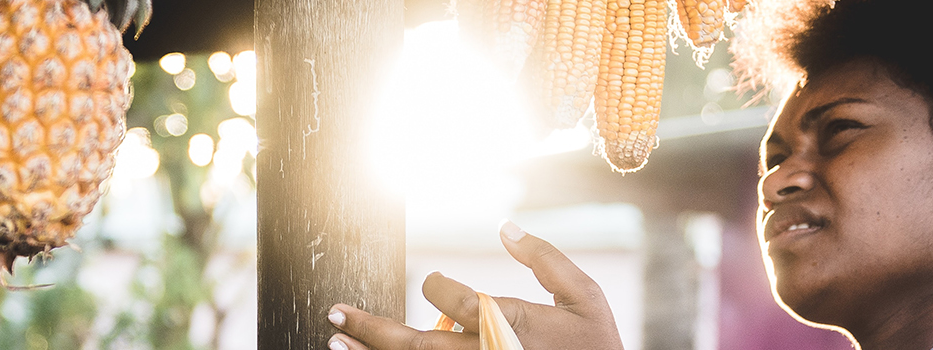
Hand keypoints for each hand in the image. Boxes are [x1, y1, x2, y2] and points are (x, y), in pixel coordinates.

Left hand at [325, 222, 622, 349]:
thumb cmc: (597, 346)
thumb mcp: (585, 297)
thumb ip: (547, 260)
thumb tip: (505, 226)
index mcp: (517, 327)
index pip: (457, 303)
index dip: (437, 288)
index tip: (431, 283)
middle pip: (418, 346)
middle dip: (371, 328)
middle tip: (335, 313)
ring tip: (336, 340)